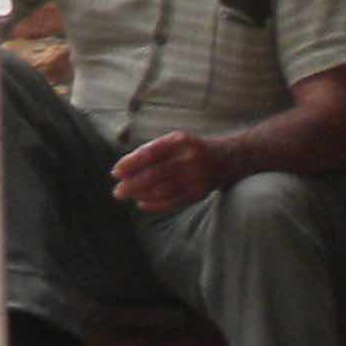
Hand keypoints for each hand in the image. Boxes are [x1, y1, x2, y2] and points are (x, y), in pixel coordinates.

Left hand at [109, 130, 227, 214]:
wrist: (230, 158)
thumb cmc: (193, 148)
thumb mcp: (176, 140)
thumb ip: (153, 150)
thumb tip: (125, 169)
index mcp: (180, 142)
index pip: (150, 154)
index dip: (130, 164)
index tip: (115, 173)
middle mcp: (189, 160)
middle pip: (155, 174)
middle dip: (133, 184)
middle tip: (117, 191)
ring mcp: (197, 178)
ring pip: (163, 190)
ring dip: (142, 195)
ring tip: (127, 196)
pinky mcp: (201, 193)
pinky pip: (174, 201)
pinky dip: (156, 204)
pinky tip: (142, 203)